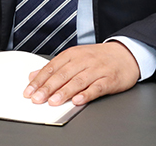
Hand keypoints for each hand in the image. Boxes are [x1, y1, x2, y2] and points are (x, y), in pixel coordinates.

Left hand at [23, 42, 139, 106]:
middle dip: (48, 87)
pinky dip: (87, 94)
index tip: (29, 91)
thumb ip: (54, 67)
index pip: (52, 67)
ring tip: (53, 101)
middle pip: (63, 74)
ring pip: (78, 81)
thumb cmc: (98, 58)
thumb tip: (33, 75)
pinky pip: (97, 87)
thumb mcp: (75, 57)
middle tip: (37, 98)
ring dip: (64, 92)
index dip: (39, 80)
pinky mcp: (109, 79)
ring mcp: (97, 69)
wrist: (126, 54)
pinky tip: (78, 100)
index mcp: (73, 54)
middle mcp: (84, 60)